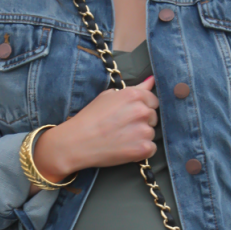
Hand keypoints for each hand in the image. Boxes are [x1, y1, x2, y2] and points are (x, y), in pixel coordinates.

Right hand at [32, 76, 158, 182]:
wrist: (77, 142)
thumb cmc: (90, 118)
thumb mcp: (109, 96)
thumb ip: (135, 88)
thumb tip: (152, 80)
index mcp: (134, 95)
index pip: (153, 100)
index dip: (142, 107)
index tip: (129, 115)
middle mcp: (142, 111)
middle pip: (153, 117)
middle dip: (142, 122)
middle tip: (122, 127)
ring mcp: (144, 131)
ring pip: (151, 133)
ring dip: (141, 136)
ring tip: (121, 138)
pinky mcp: (143, 148)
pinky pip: (151, 148)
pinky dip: (141, 150)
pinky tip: (125, 148)